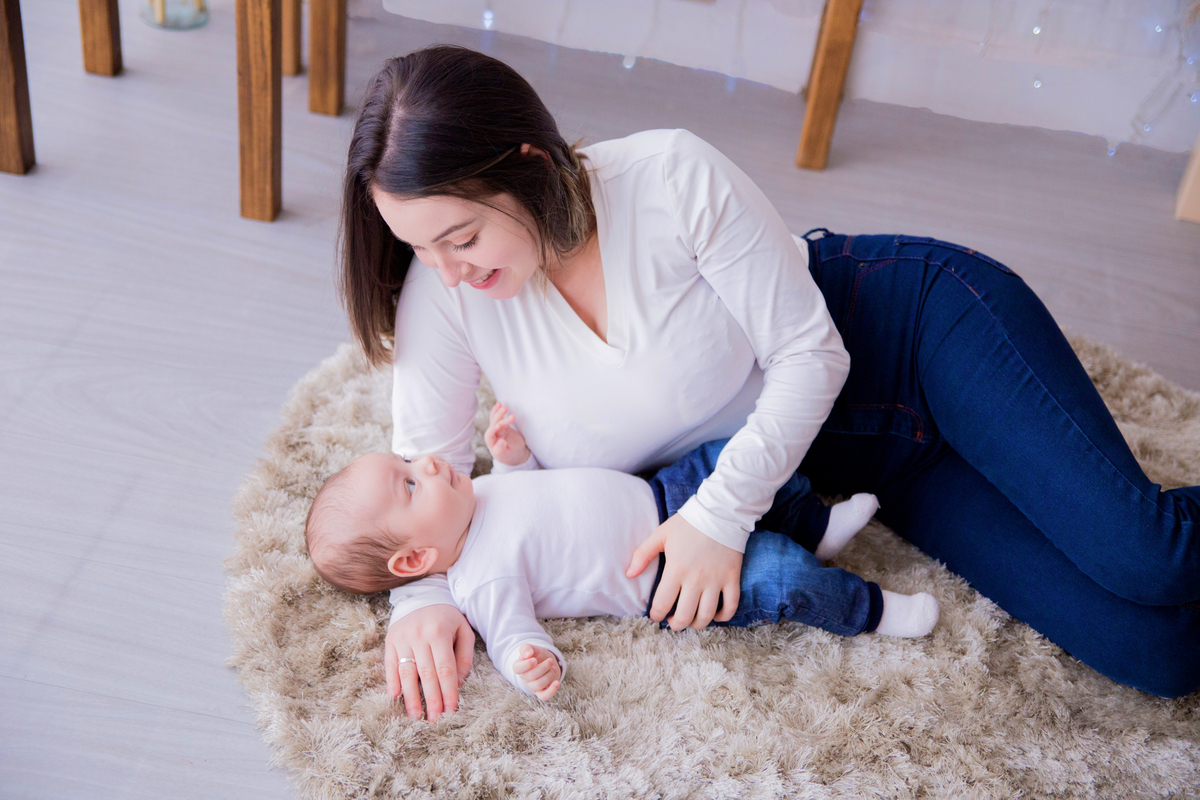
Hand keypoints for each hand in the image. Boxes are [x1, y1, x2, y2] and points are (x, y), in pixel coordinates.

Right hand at [383, 604, 474, 719]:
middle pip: (426, 674)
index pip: (445, 668)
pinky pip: (390, 665)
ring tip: (416, 717)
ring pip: (407, 672)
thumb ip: (464, 657)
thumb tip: (458, 684)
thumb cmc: (447, 620)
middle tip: (435, 720)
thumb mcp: (463, 631)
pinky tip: (396, 697)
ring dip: (411, 697)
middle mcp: (419, 634)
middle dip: (432, 700)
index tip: (451, 710)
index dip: (448, 691)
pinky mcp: (390, 640)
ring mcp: (402, 637)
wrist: (423, 598)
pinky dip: (392, 682)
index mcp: (440, 632)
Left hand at [484, 401, 529, 466]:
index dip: (494, 429)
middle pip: (493, 424)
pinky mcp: (503, 427)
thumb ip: (501, 450)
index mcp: (491, 444)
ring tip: (504, 406)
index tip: (500, 425)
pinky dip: (498, 411)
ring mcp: (497, 430)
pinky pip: (498, 418)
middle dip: (499, 417)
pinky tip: (499, 404)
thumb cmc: (510, 457)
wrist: (516, 455)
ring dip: (499, 412)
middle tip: (505, 409)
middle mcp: (492, 436)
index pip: (490, 434)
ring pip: (496, 419)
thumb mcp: (506, 456)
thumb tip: (500, 442)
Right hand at [512, 643, 560, 700]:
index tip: (534, 659)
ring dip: (548, 675)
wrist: (546, 662)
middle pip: (531, 676)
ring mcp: (532, 686)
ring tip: (553, 668)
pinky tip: (557, 683)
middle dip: (543, 667)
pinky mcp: (541, 692)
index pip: (517, 668)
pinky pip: (544, 696)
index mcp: (519, 667)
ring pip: (538, 685)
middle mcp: (524, 678)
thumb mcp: (532, 648)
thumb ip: (526, 648)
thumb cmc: (537, 655)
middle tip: (550, 660)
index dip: (526, 665)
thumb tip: (528, 654)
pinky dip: (551, 691)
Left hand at [626, 513, 742, 630]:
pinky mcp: (732, 578)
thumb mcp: (660, 534)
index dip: (656, 615)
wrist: (720, 512)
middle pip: (685, 616)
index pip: (662, 603)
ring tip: (691, 621)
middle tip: (673, 622)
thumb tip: (628, 574)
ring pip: (707, 616)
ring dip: (697, 624)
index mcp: (676, 570)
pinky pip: (731, 606)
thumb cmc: (688, 523)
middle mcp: (696, 580)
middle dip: (676, 625)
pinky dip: (724, 616)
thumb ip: (642, 554)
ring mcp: (716, 581)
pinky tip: (715, 616)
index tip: (656, 615)